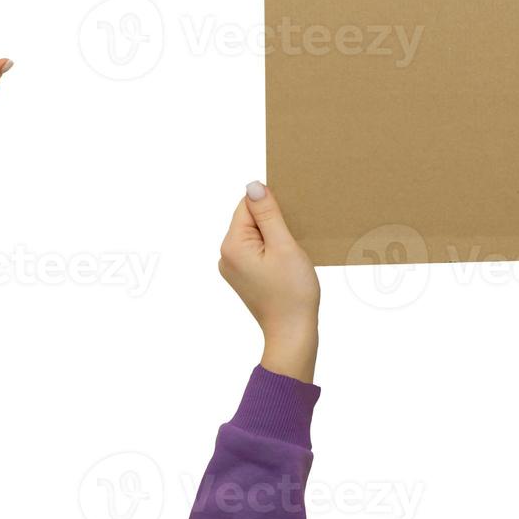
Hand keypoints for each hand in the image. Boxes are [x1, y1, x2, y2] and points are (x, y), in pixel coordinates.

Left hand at [220, 182, 321, 382]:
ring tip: (290, 256)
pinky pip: (256, 251)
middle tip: (292, 244)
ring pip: (255, 235)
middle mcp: (226, 255)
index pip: (248, 205)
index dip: (273, 208)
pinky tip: (286, 264)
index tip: (289, 226)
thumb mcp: (284, 246)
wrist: (292, 332)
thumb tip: (254, 185)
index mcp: (232, 245)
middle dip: (273, 224)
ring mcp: (233, 267)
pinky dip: (273, 251)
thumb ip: (268, 214)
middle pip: (250, 219)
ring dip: (275, 237)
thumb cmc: (292, 292)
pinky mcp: (243, 276)